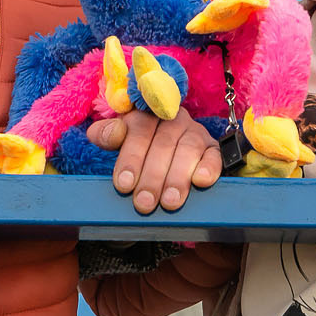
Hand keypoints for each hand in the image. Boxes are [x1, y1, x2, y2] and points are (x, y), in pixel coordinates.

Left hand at [87, 110, 222, 215]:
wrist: (170, 146)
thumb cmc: (141, 145)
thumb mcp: (120, 138)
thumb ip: (106, 135)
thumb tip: (100, 134)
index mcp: (147, 113)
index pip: (139, 130)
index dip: (131, 158)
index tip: (123, 184)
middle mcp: (173, 119)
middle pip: (163, 144)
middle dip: (152, 177)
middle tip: (144, 202)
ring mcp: (196, 132)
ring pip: (188, 150)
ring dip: (178, 178)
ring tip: (169, 202)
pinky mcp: (213, 148)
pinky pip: (215, 155)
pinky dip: (209, 167)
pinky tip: (201, 181)